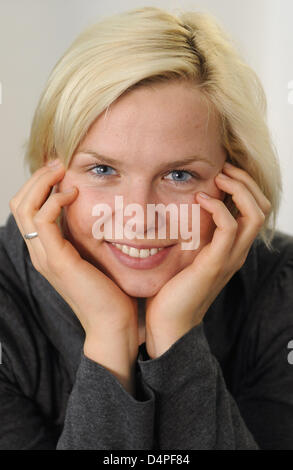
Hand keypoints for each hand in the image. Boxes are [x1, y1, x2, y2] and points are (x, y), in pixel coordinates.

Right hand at [9, 159, 139, 391]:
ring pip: (25, 207)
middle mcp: (39, 252)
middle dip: (37, 178)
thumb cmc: (108, 290)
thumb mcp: (93, 256)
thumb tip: (93, 211)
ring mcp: (45, 256)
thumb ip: (85, 236)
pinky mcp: (58, 260)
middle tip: (59, 164)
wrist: (113, 323)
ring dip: (42, 183)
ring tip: (63, 172)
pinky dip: (53, 201)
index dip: (39, 184)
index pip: (27, 208)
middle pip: (19, 203)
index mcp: (46, 250)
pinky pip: (43, 221)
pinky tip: (73, 194)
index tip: (60, 169)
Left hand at [145, 161, 271, 358]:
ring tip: (220, 176)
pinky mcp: (215, 263)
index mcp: (232, 248)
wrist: (169, 322)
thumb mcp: (186, 254)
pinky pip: (229, 228)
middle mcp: (237, 251)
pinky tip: (201, 199)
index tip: (224, 170)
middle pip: (262, 208)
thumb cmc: (172, 287)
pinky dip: (220, 208)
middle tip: (224, 168)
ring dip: (239, 190)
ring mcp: (229, 258)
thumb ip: (191, 234)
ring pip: (254, 215)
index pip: (255, 210)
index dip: (245, 186)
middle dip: (246, 182)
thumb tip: (178, 209)